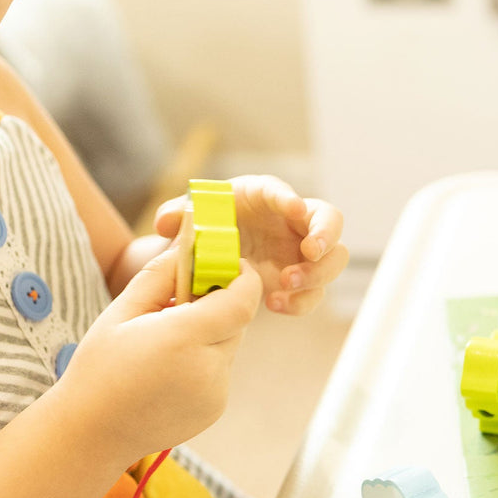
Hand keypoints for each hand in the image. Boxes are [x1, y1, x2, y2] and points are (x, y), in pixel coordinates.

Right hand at [57, 248, 262, 460]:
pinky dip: (205, 360)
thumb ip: (160, 274)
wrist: (91, 434)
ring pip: (229, 345)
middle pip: (237, 320)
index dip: (242, 277)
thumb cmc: (99, 368)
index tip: (225, 265)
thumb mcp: (121, 311)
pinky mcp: (216, 409)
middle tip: (182, 300)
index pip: (243, 300)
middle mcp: (208, 368)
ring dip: (210, 333)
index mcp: (183, 338)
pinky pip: (221, 370)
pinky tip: (168, 370)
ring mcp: (215, 393)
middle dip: (219, 303)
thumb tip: (188, 245)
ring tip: (166, 342)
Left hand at [156, 175, 346, 315]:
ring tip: (286, 285)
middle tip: (309, 253)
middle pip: (330, 222)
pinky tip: (274, 305)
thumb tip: (166, 223)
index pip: (284, 192)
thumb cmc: (208, 226)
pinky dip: (299, 302)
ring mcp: (301, 253)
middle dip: (325, 237)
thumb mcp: (188, 217)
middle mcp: (294, 222)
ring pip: (332, 262)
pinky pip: (312, 294)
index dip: (291, 199)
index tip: (294, 209)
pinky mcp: (300, 282)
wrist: (213, 255)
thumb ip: (175, 214)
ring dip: (317, 274)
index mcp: (266, 197)